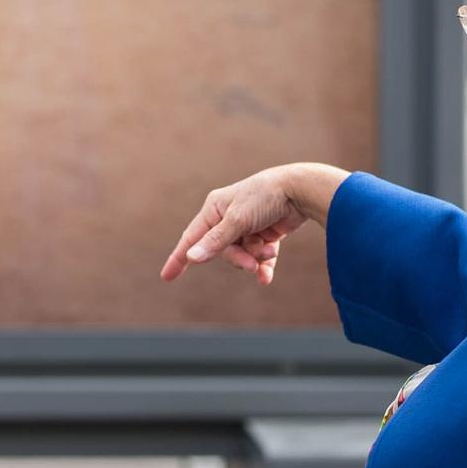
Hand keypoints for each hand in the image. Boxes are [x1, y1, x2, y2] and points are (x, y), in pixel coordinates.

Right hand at [159, 169, 305, 285]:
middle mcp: (227, 218)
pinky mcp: (264, 234)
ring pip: (243, 255)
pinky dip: (263, 265)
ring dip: (256, 257)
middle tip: (252, 264)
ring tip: (270, 251)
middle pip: (223, 251)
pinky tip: (267, 277)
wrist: (300, 190)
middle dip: (238, 258)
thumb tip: (191, 257)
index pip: (191, 238)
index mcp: (214, 209)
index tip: (166, 277)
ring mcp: (246, 227)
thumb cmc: (265, 197)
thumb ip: (215, 241)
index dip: (179, 258)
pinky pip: (258, 257)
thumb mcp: (237, 220)